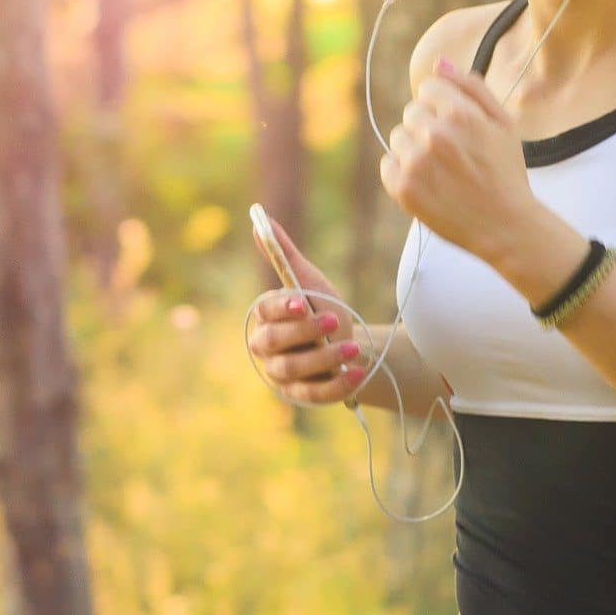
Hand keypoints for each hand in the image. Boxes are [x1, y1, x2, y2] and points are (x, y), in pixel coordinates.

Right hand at [247, 213, 366, 403]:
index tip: (302, 301)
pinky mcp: (302, 396)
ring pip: (294, 369)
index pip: (265, 313)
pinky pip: (315, 394)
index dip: (281, 308)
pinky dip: (336, 384)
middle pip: (273, 342)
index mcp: (266, 319)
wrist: (351, 346)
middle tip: (333, 320)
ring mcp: (283, 375)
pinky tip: (356, 372)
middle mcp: (267, 349)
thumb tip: (259, 218)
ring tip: (352, 348)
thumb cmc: (324, 310)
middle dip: (304, 331)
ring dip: (324, 358)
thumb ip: (284, 256)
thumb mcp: (310, 282)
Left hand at [380, 56, 538, 262]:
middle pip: (411, 112)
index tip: (456, 126)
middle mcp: (434, 135)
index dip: (442, 106)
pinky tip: (428, 183)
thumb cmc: (506, 173)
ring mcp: (416, 163)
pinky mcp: (403, 189)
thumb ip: (472, 88)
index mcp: (460, 114)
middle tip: (452, 153)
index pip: (427, 89)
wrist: (506, 226)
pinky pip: (387, 165)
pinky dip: (402, 172)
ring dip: (414, 149)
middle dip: (428, 127)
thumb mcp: (503, 124)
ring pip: (398, 138)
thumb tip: (439, 62)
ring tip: (442, 170)